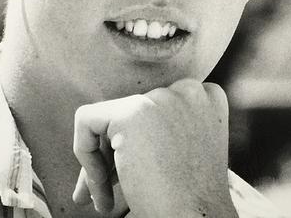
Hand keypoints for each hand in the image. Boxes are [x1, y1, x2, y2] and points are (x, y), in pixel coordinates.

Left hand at [72, 79, 236, 217]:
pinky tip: (101, 190)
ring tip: (103, 199)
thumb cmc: (192, 200)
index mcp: (206, 98)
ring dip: (101, 162)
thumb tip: (114, 139)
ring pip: (108, 119)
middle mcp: (188, 90)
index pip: (157, 108)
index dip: (140, 140)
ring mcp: (161, 98)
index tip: (137, 169)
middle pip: (132, 115)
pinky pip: (86, 120)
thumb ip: (159, 133)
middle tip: (104, 189)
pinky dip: (84, 153)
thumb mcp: (184, 154)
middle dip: (113, 154)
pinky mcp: (131, 112)